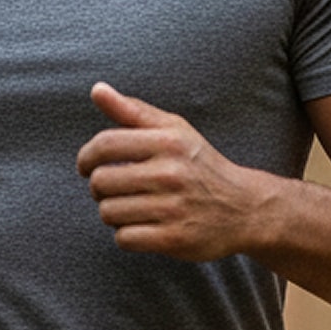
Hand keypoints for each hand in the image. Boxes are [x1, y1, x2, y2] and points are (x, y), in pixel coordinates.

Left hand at [76, 82, 265, 260]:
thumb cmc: (199, 164)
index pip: (105, 144)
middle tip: (114, 189)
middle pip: (101, 182)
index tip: (86, 166)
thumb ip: (132, 111)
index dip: (86, 157)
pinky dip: (127, 235)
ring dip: (113, 213)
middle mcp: (170, 173)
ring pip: (109, 212)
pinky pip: (124, 238)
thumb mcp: (173, 130)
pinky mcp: (175, 239)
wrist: (245, 208)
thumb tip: (96, 90)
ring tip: (132, 207)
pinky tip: (143, 226)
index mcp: (168, 141)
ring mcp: (173, 208)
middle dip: (99, 188)